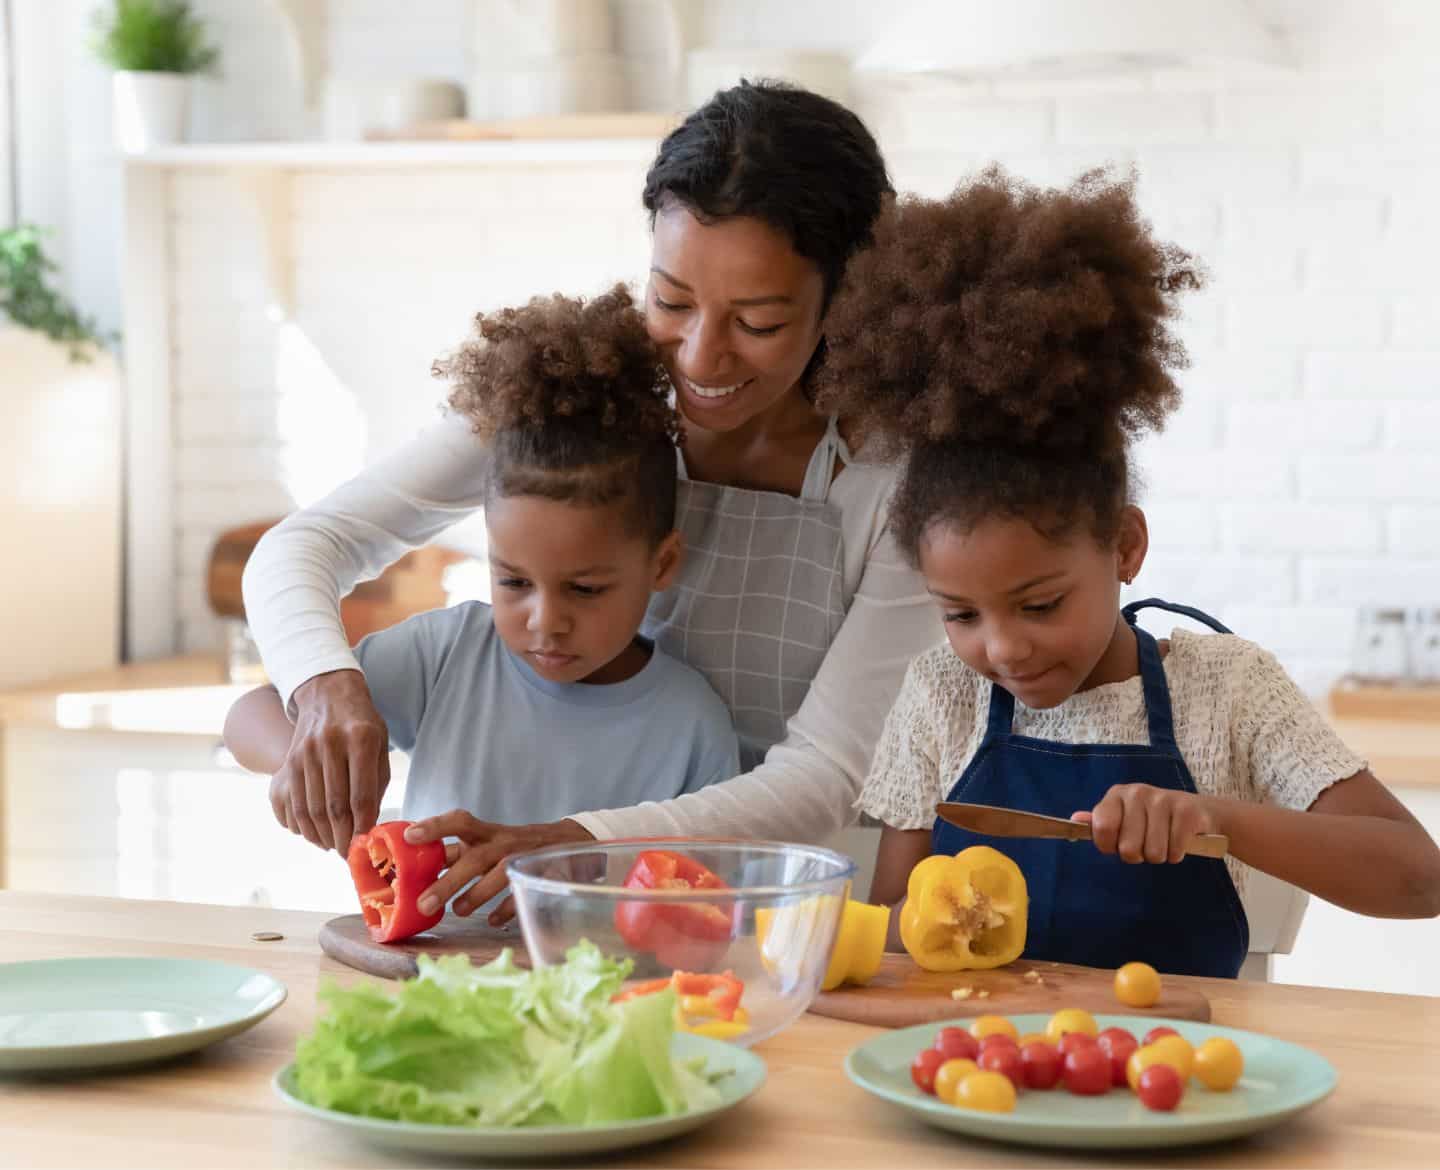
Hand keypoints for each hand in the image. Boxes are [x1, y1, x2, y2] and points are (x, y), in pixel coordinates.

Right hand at [270, 669, 389, 855]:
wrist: (327, 694)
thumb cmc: (362, 724)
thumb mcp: (380, 744)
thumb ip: (377, 782)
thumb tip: (370, 825)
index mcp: (361, 738)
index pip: (361, 795)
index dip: (362, 826)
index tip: (366, 845)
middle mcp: (329, 744)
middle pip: (333, 806)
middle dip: (342, 838)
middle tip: (349, 854)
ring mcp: (304, 752)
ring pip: (309, 809)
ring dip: (322, 836)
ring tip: (334, 847)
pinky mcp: (288, 760)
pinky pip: (292, 803)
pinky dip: (302, 825)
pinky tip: (315, 833)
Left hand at [404, 813, 594, 923]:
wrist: (564, 840)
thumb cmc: (509, 845)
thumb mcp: (483, 842)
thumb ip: (452, 853)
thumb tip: (408, 870)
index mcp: (485, 832)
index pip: (459, 822)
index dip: (435, 827)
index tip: (410, 837)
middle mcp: (503, 842)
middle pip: (475, 858)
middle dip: (450, 881)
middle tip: (424, 904)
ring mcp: (523, 858)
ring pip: (500, 874)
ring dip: (477, 894)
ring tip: (458, 911)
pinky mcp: (542, 873)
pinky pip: (523, 891)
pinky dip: (506, 908)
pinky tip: (492, 921)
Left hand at [1073, 784, 1221, 863]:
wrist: (1199, 810)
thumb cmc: (1152, 819)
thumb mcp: (1124, 817)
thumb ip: (1101, 821)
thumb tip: (1074, 820)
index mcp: (1117, 794)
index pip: (1102, 829)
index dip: (1109, 846)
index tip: (1117, 845)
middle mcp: (1137, 793)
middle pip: (1128, 849)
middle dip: (1138, 855)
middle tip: (1146, 843)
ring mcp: (1163, 800)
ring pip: (1153, 854)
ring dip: (1160, 856)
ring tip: (1163, 841)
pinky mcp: (1187, 812)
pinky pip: (1175, 852)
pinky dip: (1177, 854)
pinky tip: (1179, 841)